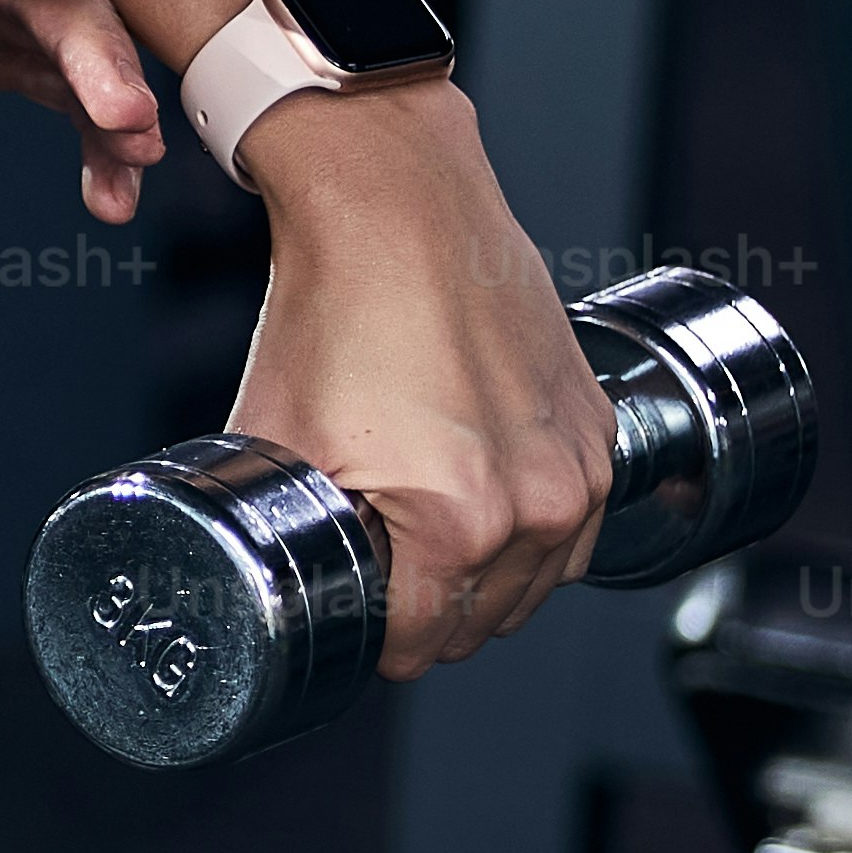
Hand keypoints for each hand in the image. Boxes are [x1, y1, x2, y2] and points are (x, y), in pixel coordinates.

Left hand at [215, 84, 617, 675]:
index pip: (422, 642)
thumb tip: (250, 572)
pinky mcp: (600, 435)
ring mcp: (581, 472)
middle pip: (484, 623)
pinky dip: (531, 538)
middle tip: (374, 582)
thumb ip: (274, 525)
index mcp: (458, 522)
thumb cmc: (334, 306)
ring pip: (536, 584)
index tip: (348, 621)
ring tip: (421, 548)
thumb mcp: (272, 436)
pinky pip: (573, 530)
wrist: (398, 210)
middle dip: (428, 616)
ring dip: (485, 585)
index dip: (374, 642)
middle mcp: (539, 506)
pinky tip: (481, 514)